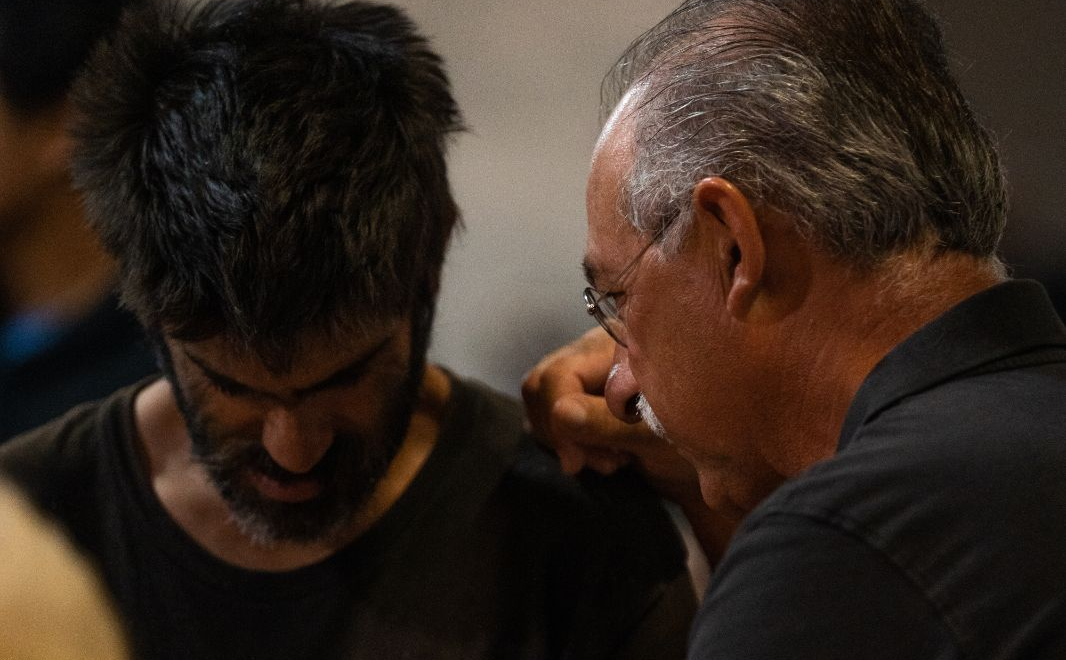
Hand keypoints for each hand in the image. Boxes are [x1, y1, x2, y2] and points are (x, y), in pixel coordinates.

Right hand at [522, 327, 696, 498]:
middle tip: (592, 460)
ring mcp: (592, 378)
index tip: (575, 459)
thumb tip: (560, 412)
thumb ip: (606, 421)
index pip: (561, 373)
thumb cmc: (701, 442)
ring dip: (565, 440)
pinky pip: (553, 418)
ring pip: (542, 402)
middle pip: (543, 383)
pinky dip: (570, 444)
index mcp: (621, 344)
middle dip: (559, 430)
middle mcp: (600, 354)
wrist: (720, 469)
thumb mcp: (656, 432)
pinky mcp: (589, 402)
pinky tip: (605, 459)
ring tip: (609, 461)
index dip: (558, 416)